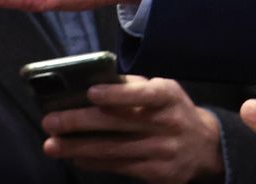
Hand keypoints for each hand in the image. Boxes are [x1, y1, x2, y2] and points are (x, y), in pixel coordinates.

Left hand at [41, 76, 223, 183]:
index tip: (91, 92)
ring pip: (113, 150)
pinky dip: (93, 162)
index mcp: (168, 96)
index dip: (117, 94)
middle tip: (51, 122)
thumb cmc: (173, 111)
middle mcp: (166, 124)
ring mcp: (161, 151)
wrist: (204, 147)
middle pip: (118, 124)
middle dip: (80, 122)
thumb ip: (133, 87)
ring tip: (52, 145)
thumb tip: (92, 83)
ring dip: (78, 147)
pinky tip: (74, 157)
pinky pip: (118, 167)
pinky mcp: (156, 173)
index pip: (143, 94)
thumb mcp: (163, 90)